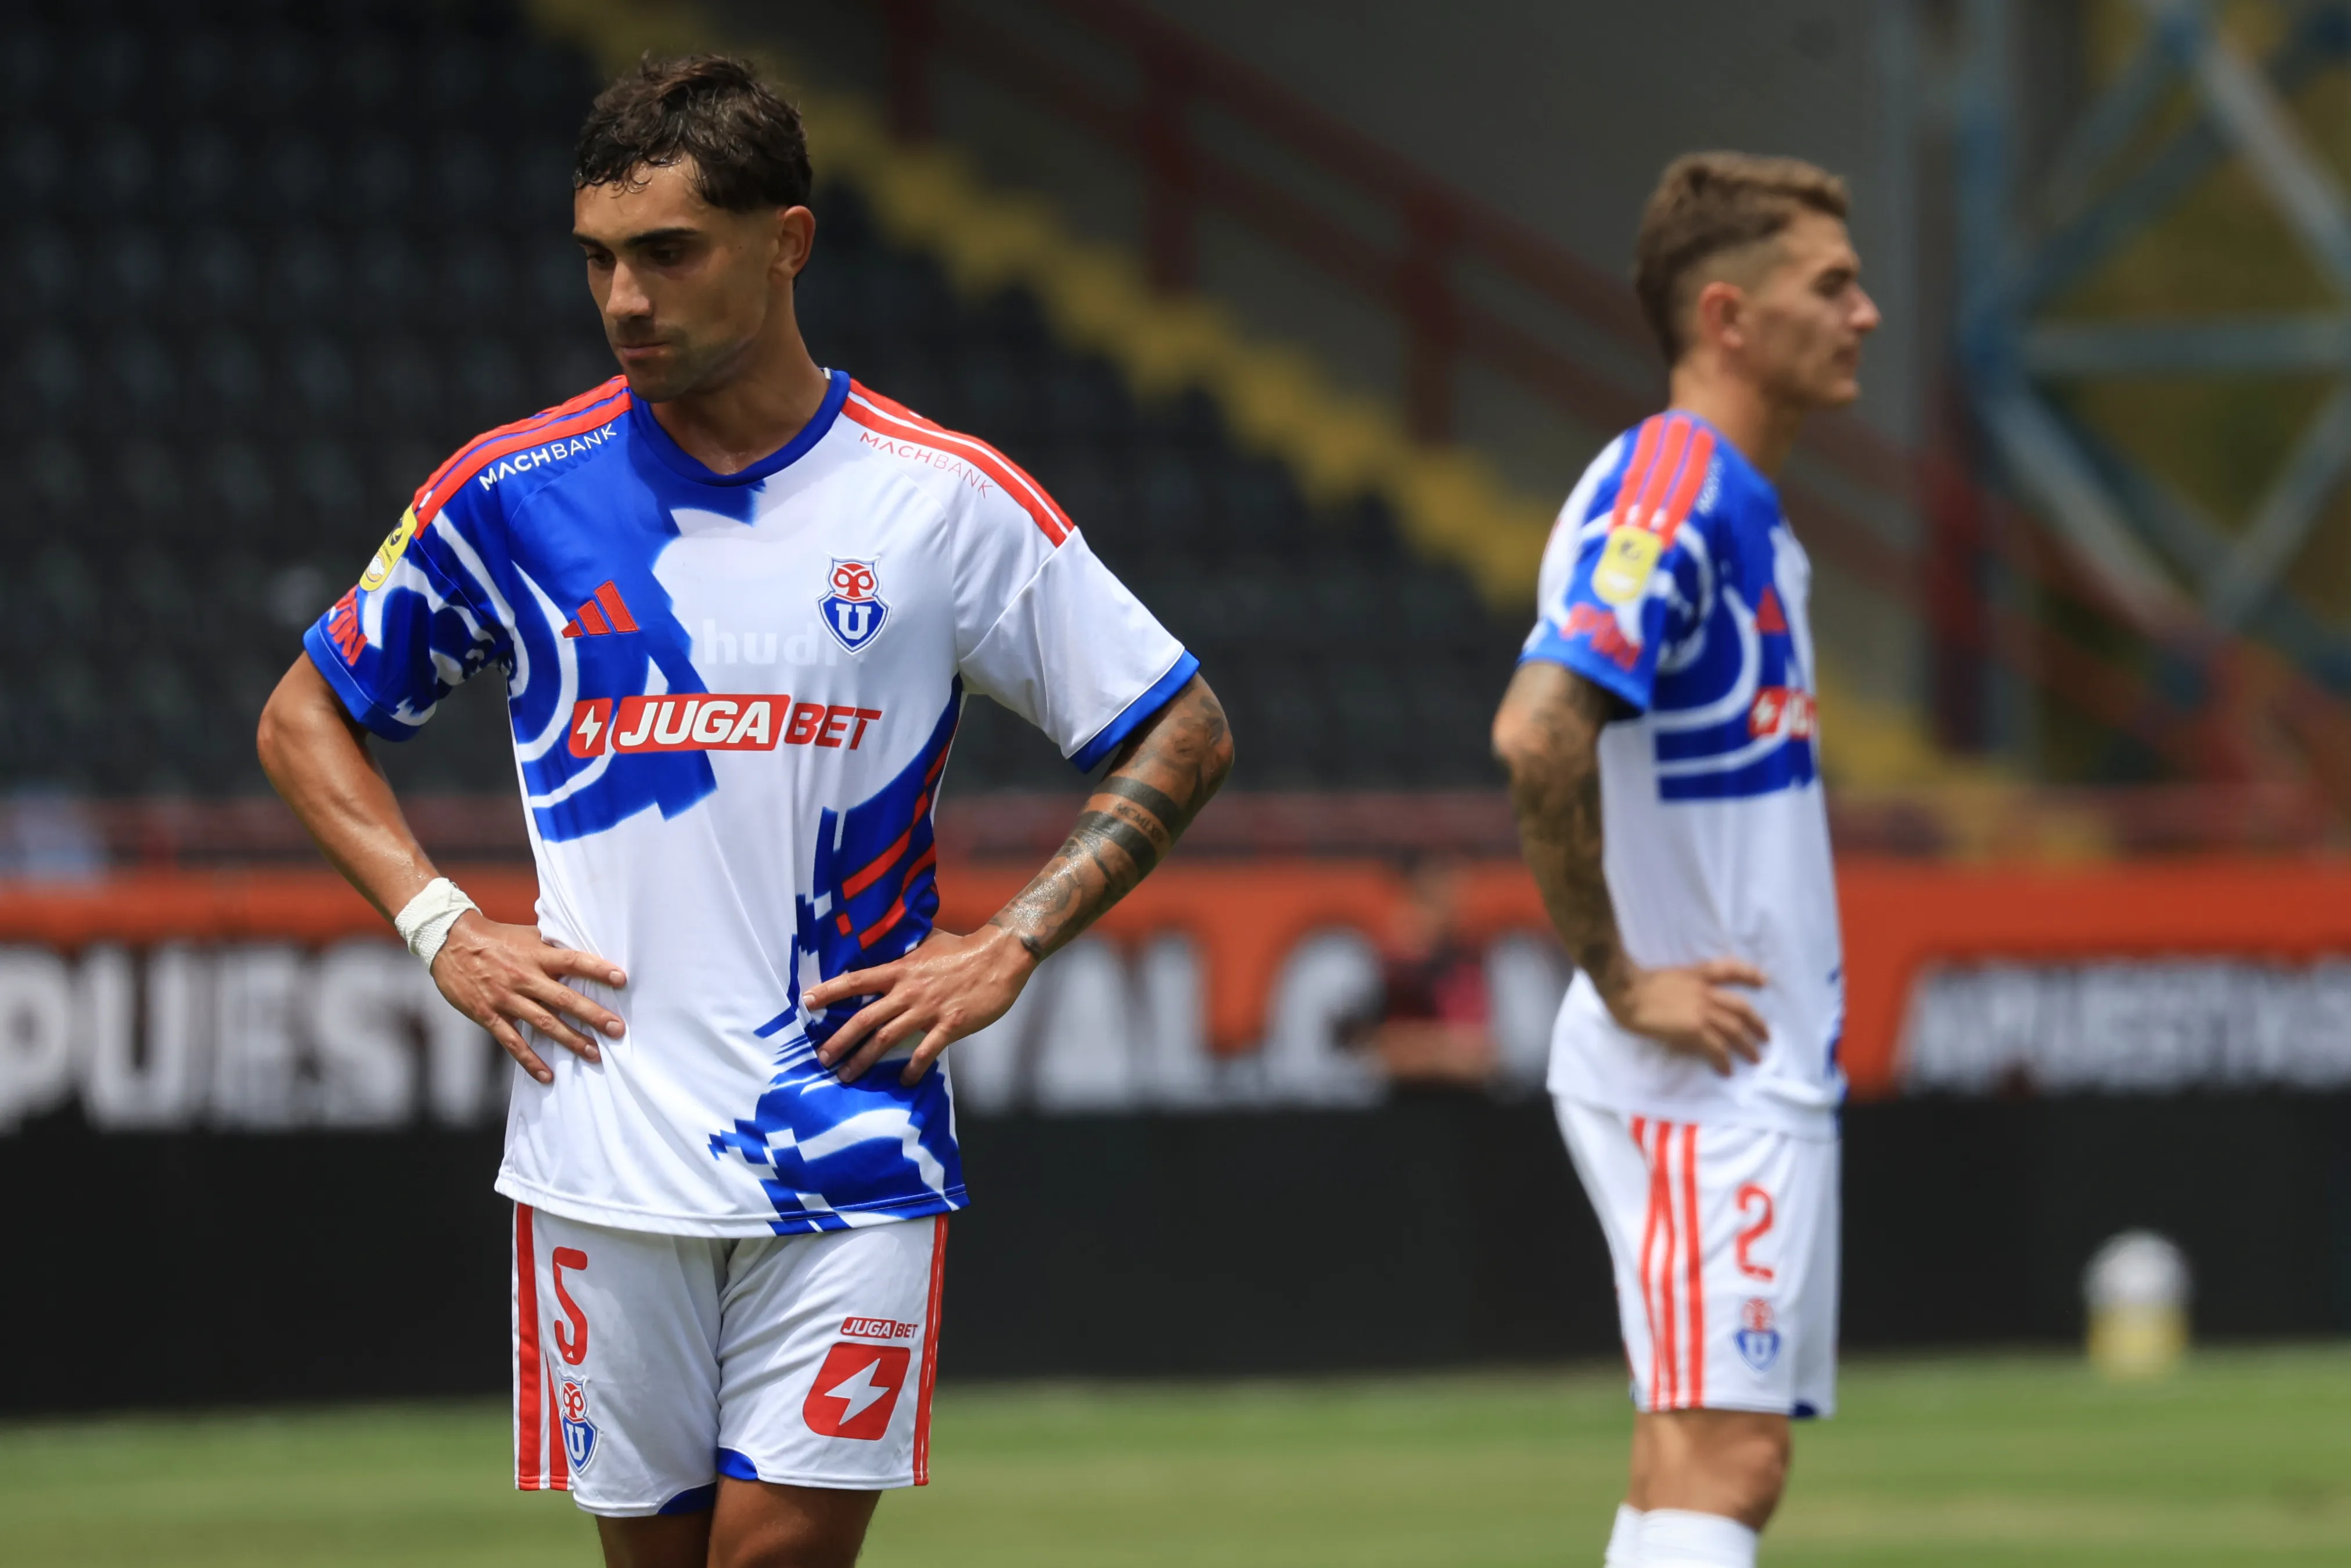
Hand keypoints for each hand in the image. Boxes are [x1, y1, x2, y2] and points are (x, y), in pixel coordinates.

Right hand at [431, 911, 626, 1084]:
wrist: (449, 941)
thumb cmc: (496, 938)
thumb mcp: (527, 936)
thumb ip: (552, 948)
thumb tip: (584, 954)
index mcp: (536, 955)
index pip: (573, 960)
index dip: (597, 969)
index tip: (621, 980)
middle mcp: (524, 977)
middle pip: (564, 998)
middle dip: (592, 1015)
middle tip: (617, 1029)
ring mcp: (506, 998)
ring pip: (543, 1023)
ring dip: (571, 1040)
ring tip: (594, 1054)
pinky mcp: (488, 1015)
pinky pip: (512, 1042)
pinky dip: (530, 1060)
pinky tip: (547, 1075)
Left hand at [804, 926, 1036, 1085]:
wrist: (1000, 957)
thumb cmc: (964, 948)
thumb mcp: (928, 943)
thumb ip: (906, 951)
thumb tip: (890, 946)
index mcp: (900, 970)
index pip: (857, 981)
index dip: (830, 991)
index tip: (807, 1001)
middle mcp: (908, 991)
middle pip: (865, 1019)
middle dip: (840, 1041)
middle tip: (823, 1058)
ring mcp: (928, 1009)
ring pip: (887, 1038)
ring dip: (864, 1060)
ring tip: (847, 1076)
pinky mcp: (950, 1024)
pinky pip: (926, 1051)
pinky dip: (913, 1068)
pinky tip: (905, 1081)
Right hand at [1601, 958, 1768, 1074]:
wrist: (1627, 991)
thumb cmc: (1639, 985)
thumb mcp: (1672, 977)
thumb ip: (1689, 988)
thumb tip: (1699, 1010)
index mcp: (1698, 975)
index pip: (1730, 970)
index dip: (1749, 975)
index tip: (1763, 981)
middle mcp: (1706, 991)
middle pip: (1740, 1007)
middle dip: (1757, 1023)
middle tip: (1766, 1037)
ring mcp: (1702, 1010)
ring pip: (1734, 1029)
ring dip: (1747, 1046)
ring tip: (1754, 1058)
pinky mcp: (1694, 1029)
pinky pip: (1717, 1047)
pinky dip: (1724, 1060)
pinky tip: (1726, 1070)